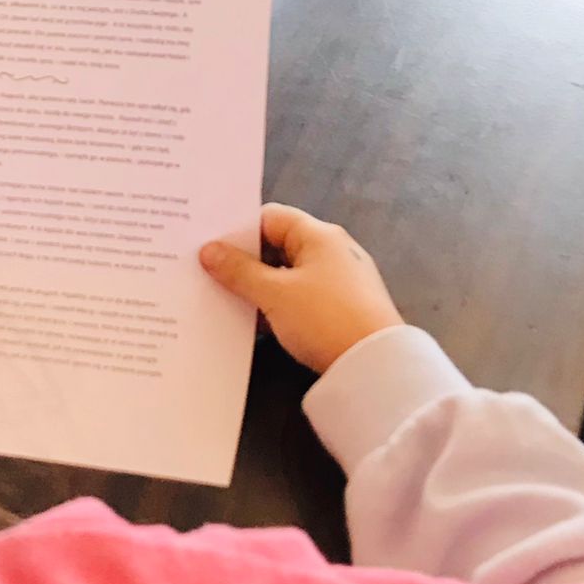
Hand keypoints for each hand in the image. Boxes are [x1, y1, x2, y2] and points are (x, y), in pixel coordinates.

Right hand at [200, 204, 403, 375]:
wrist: (375, 366)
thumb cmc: (325, 318)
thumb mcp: (275, 294)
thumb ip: (239, 271)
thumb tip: (209, 250)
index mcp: (319, 235)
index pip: (269, 217)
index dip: (238, 230)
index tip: (208, 246)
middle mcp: (332, 250)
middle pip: (278, 245)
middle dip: (246, 262)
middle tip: (208, 274)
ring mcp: (340, 280)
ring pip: (288, 274)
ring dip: (261, 287)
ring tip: (225, 300)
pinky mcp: (343, 307)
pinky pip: (301, 297)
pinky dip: (280, 305)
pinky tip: (257, 323)